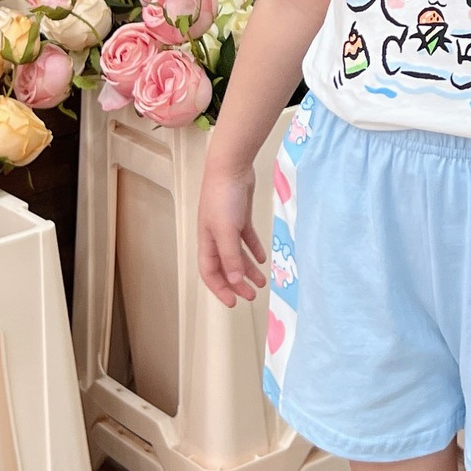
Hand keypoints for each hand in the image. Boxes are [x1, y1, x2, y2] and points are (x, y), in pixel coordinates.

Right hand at [197, 166, 267, 306]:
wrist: (231, 167)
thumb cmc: (223, 199)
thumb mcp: (226, 230)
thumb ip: (230, 257)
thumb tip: (233, 282)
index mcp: (207, 242)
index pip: (209, 273)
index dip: (219, 289)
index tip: (233, 303)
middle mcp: (215, 237)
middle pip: (224, 266)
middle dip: (237, 283)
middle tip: (252, 296)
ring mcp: (228, 226)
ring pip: (237, 254)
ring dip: (248, 269)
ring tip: (261, 282)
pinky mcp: (240, 216)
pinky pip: (246, 238)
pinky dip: (253, 249)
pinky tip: (263, 258)